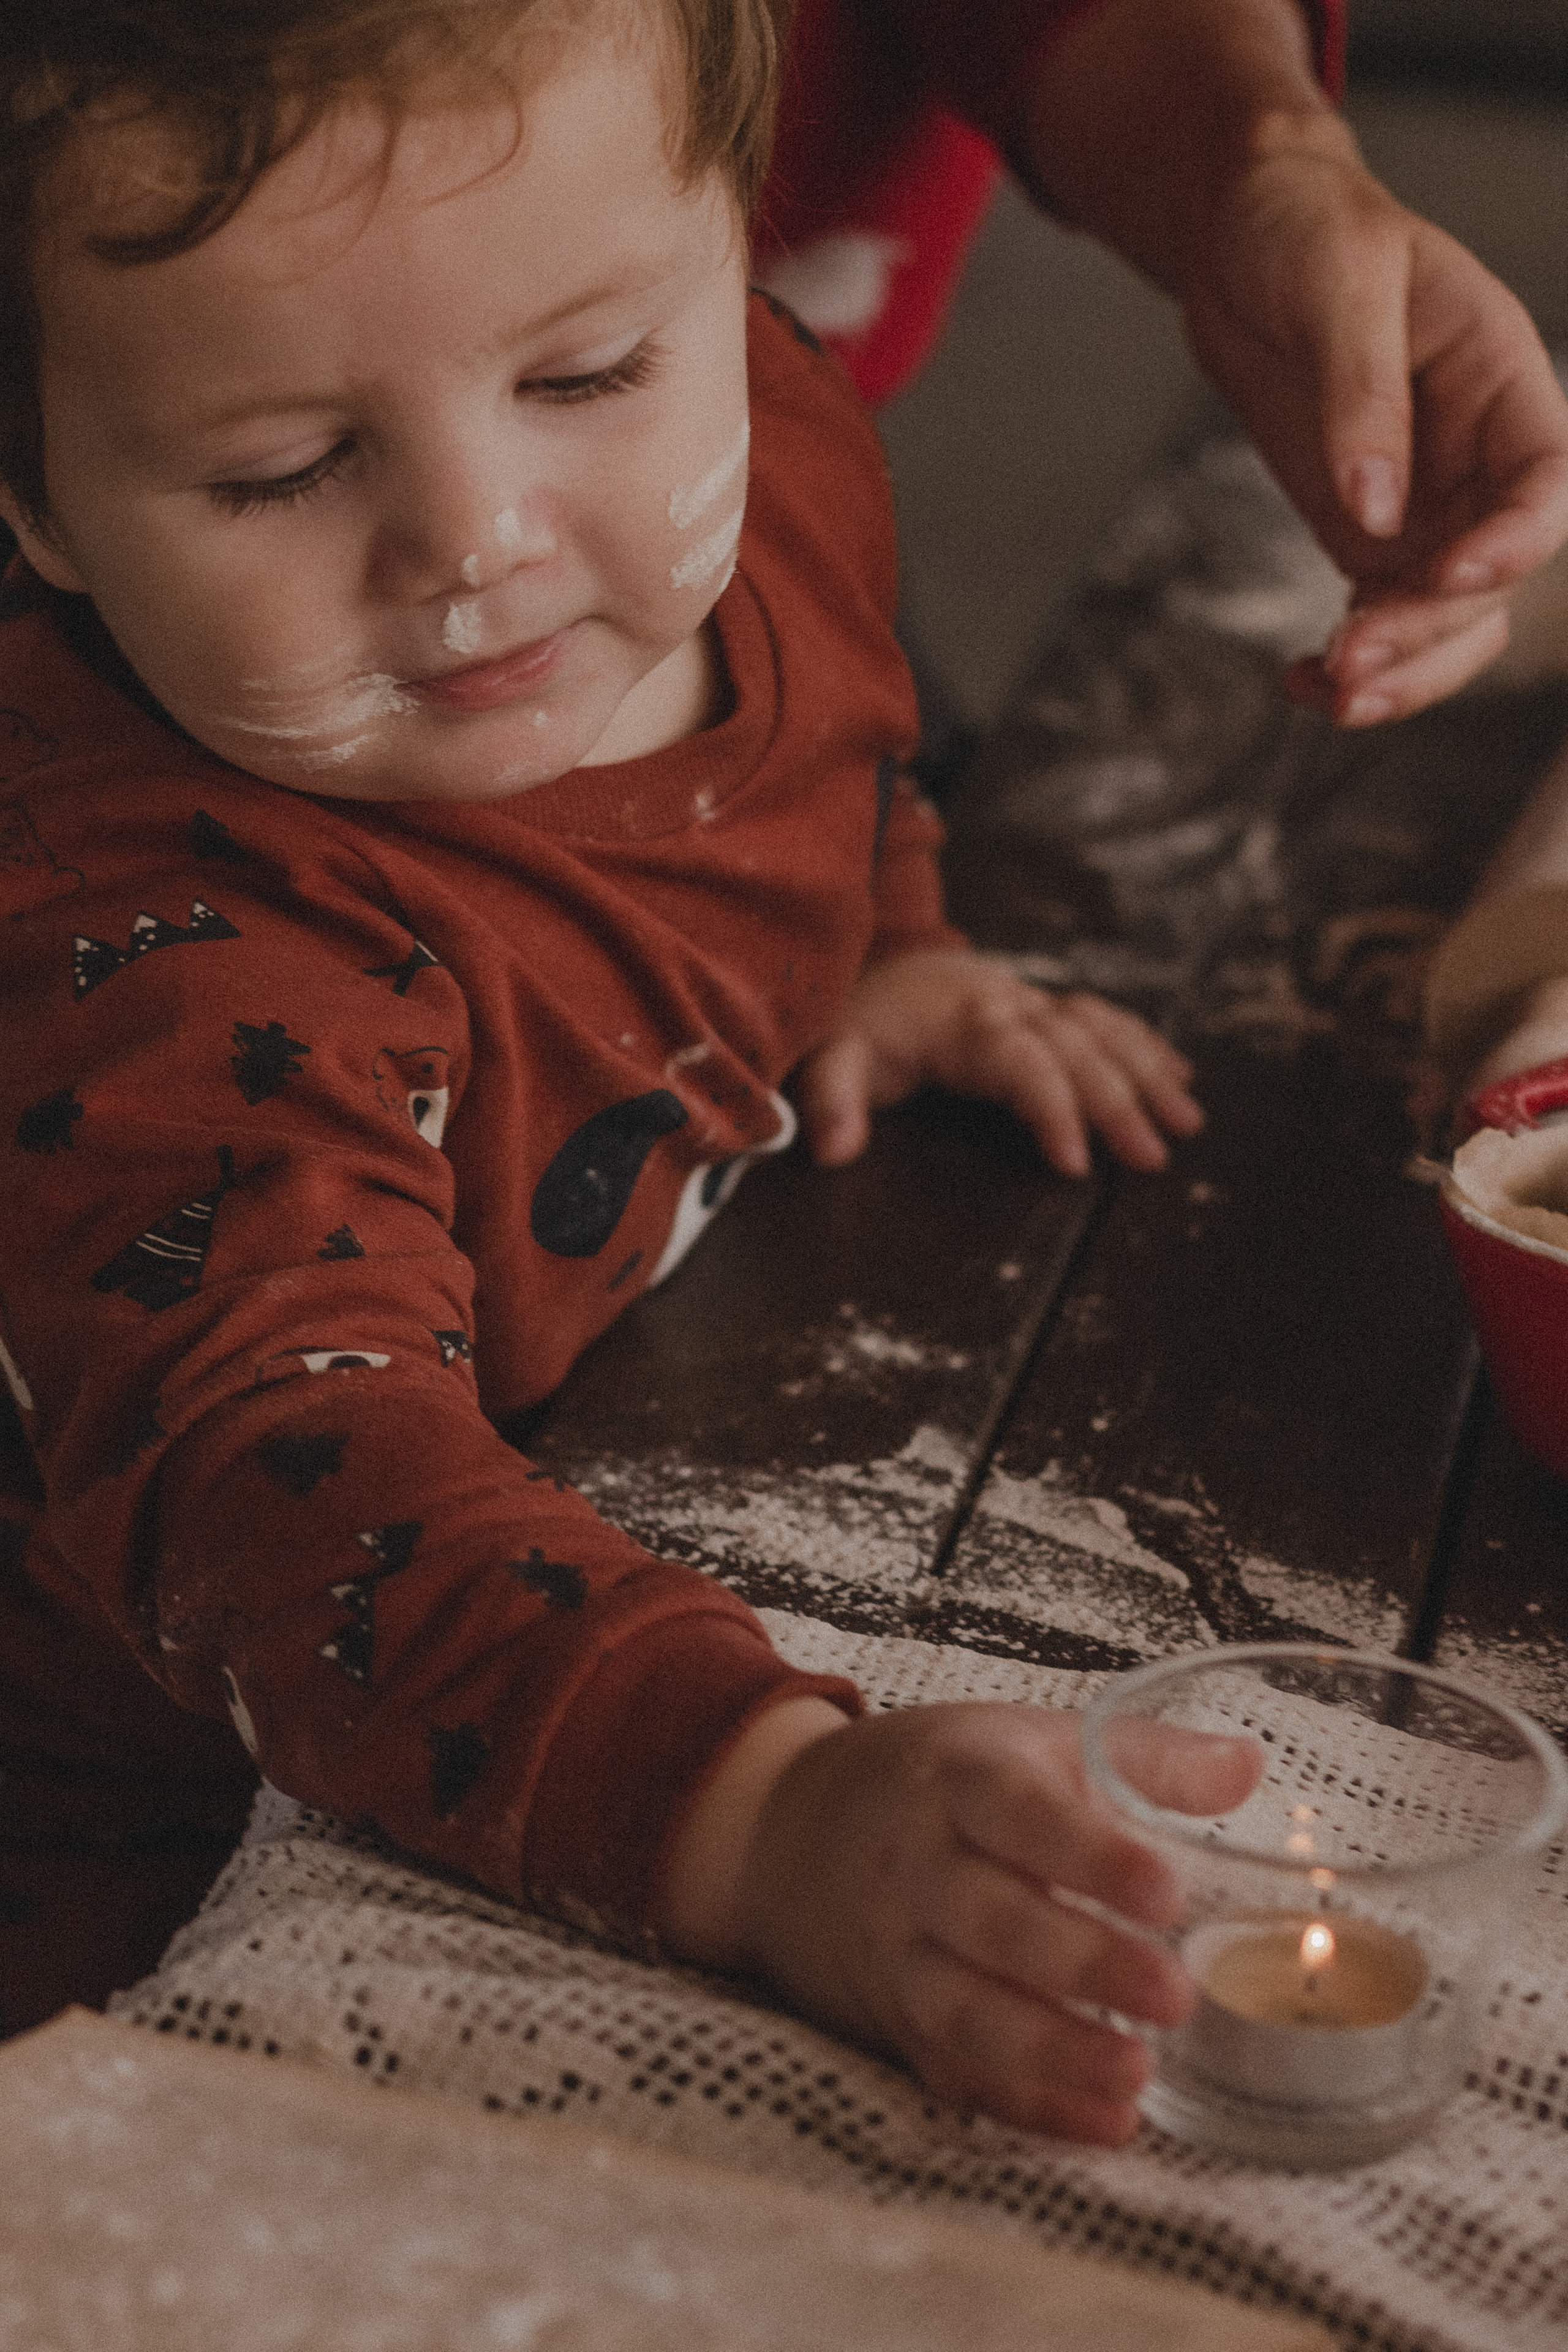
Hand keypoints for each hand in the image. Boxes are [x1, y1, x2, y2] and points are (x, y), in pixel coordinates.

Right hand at [662, 1700, 1261, 2142]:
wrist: (788, 1827)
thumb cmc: (942, 1779)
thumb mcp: (1028, 1738)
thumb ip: (1139, 1755)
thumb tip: (1249, 1764)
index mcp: (958, 1782)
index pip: (1017, 1812)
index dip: (1088, 1852)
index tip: (1166, 1889)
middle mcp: (919, 1866)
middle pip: (988, 1919)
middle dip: (1080, 1963)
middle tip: (1175, 1995)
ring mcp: (900, 1951)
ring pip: (963, 2008)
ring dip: (1051, 2051)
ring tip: (1139, 2076)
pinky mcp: (897, 2021)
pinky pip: (955, 2071)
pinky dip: (1028, 2105)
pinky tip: (1105, 2122)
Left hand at [794, 949, 1202, 1176]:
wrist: (874, 963)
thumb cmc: (856, 1022)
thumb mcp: (830, 1058)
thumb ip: (832, 1102)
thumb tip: (832, 1154)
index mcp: (964, 1023)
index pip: (1021, 1063)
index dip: (1051, 1108)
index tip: (1074, 1162)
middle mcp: (1009, 1006)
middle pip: (1076, 1050)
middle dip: (1118, 1102)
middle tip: (1151, 1157)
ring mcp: (1034, 1002)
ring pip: (1102, 1030)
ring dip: (1147, 1073)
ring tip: (1186, 1121)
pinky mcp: (1046, 1005)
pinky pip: (1104, 1019)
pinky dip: (1144, 1046)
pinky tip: (1178, 1078)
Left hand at [1183, 123, 1567, 723]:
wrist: (1243, 245)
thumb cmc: (1306, 233)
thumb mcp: (1337, 284)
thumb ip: (1361, 393)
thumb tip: (1376, 512)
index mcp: (1503, 382)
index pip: (1546, 481)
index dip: (1516, 540)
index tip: (1450, 574)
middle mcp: (1479, 459)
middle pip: (1490, 575)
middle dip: (1428, 627)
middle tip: (1350, 661)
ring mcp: (1428, 509)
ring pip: (1445, 621)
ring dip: (1398, 670)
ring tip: (1327, 695)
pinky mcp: (1369, 541)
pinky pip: (1380, 622)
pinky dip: (1346, 666)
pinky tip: (1299, 686)